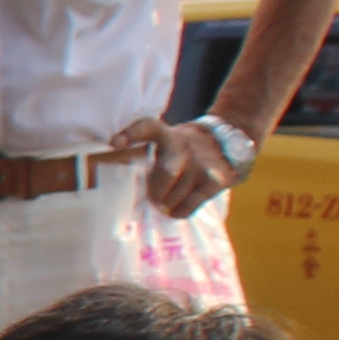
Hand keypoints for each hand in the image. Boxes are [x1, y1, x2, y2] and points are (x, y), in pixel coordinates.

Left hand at [114, 115, 235, 220]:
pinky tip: (176, 208)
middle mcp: (183, 145)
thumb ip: (140, 156)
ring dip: (166, 203)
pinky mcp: (216, 180)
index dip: (131, 134)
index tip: (115, 143)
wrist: (225, 145)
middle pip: (166, 172)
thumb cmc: (178, 152)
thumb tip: (113, 183)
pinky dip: (178, 212)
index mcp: (163, 134)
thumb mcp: (162, 144)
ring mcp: (202, 162)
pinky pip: (188, 206)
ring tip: (167, 200)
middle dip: (156, 190)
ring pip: (175, 196)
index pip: (147, 128)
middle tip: (152, 198)